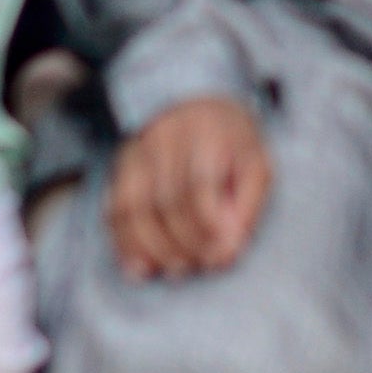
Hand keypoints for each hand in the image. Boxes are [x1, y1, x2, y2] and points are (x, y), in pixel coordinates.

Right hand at [104, 93, 271, 279]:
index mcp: (209, 134)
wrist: (195, 103)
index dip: (208, 226)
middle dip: (183, 242)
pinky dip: (124, 243)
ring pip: (135, 209)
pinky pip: (114, 211)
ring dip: (153, 248)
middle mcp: (168, 140)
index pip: (200, 185)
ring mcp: (138, 153)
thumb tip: (231, 247)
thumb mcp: (257, 163)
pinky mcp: (120, 168)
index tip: (221, 256)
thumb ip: (248, 204)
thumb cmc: (233, 142)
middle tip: (198, 266)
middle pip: (166, 201)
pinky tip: (138, 267)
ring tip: (174, 269)